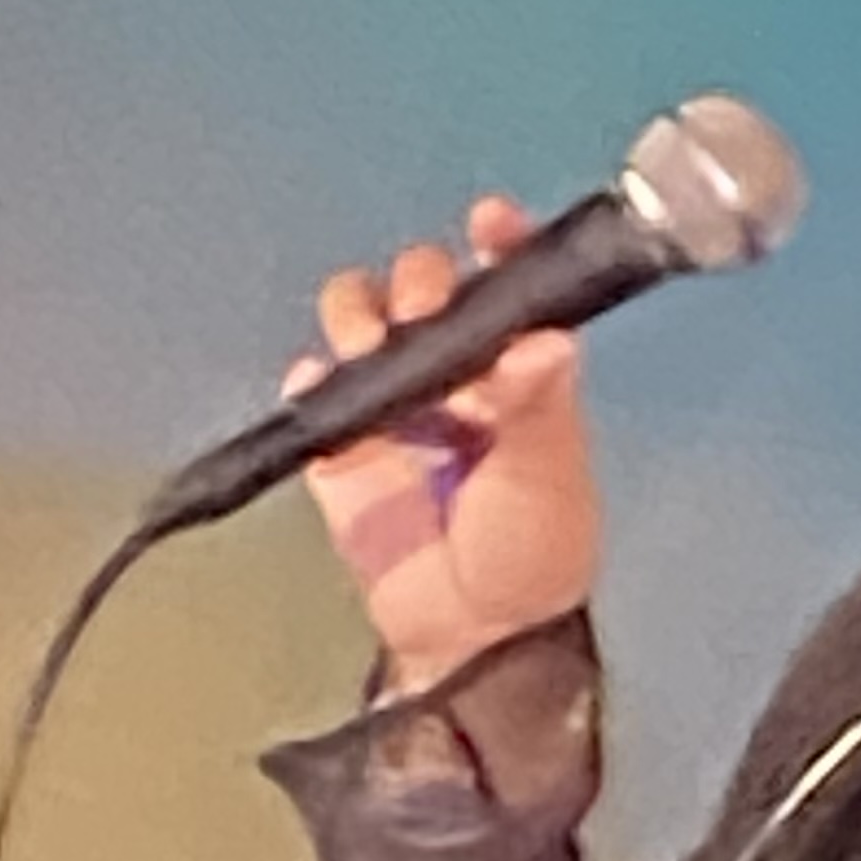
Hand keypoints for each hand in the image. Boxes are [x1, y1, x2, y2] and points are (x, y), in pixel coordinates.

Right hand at [287, 195, 601, 689]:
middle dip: (415, 283)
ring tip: (370, 347)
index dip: (498, 241)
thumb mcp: (546, 479)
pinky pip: (313, 389)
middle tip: (421, 315)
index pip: (504, 283)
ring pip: (358, 318)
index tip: (488, 220)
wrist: (473, 640)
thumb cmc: (531, 555)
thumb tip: (547, 342)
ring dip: (356, 314)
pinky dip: (313, 379)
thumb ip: (540, 408)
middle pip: (418, 286)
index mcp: (516, 369)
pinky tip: (328, 388)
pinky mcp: (340, 445)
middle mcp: (454, 371)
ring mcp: (393, 404)